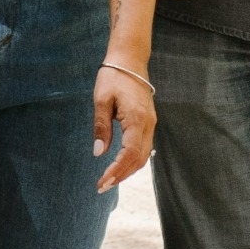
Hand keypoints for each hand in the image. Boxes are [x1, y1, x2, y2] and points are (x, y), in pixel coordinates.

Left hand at [92, 61, 155, 189]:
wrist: (130, 60)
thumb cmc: (113, 77)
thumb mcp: (101, 100)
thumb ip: (101, 127)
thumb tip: (98, 153)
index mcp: (137, 119)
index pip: (129, 153)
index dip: (116, 170)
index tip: (102, 181)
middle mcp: (149, 124)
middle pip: (139, 159)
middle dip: (121, 175)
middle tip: (102, 187)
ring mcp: (151, 124)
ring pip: (144, 156)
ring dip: (128, 171)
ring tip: (109, 180)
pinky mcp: (149, 123)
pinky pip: (144, 148)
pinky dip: (133, 161)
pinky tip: (120, 166)